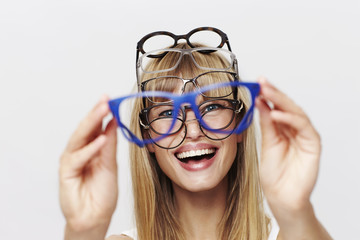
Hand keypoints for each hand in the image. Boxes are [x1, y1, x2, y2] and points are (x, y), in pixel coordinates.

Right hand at [59, 95, 117, 235]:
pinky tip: (100, 140)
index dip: (101, 113)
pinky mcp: (66, 172)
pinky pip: (78, 158)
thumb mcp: (110, 163)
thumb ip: (110, 143)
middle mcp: (79, 152)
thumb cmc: (102, 193)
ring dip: (91, 124)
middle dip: (95, 113)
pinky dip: (89, 149)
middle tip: (105, 100)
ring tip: (103, 110)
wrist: (96, 216)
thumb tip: (113, 121)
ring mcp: (71, 161)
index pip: (95, 127)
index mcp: (90, 148)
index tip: (110, 99)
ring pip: (79, 138)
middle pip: (86, 129)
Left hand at [256, 78, 320, 210]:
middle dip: (274, 93)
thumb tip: (261, 102)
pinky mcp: (313, 144)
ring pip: (295, 112)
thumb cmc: (273, 173)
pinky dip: (290, 118)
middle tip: (262, 81)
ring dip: (281, 101)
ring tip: (266, 92)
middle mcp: (295, 130)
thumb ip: (267, 123)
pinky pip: (303, 127)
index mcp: (283, 129)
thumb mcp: (267, 143)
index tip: (257, 83)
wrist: (281, 196)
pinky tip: (276, 112)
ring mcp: (305, 136)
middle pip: (287, 106)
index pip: (277, 107)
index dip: (268, 94)